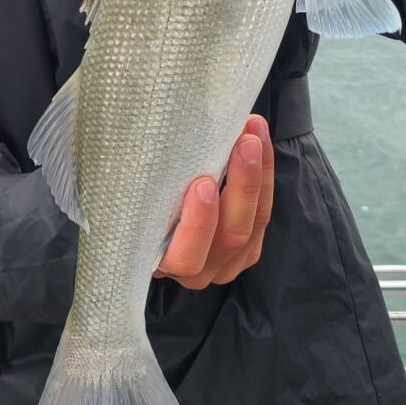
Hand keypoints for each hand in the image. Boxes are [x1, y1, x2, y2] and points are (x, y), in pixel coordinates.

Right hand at [153, 116, 273, 288]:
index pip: (185, 257)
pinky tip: (260, 142)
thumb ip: (148, 184)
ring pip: (254, 223)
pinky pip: (263, 212)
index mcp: (163, 262)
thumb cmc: (142, 197)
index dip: (197, 225)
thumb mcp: (141, 196)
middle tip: (244, 144)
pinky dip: (264, 174)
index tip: (203, 184)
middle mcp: (196, 269)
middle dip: (241, 187)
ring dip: (258, 174)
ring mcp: (226, 261)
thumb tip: (154, 143)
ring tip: (254, 134)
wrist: (165, 197)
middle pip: (229, 237)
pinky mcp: (249, 247)